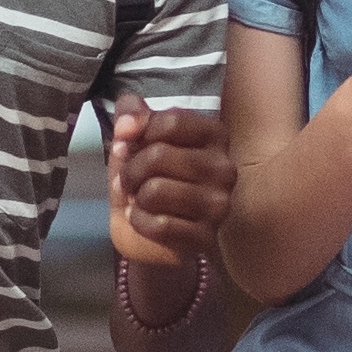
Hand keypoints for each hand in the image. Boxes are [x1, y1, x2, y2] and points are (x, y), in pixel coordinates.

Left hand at [108, 98, 236, 285]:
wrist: (149, 235)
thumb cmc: (147, 179)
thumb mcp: (134, 139)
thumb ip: (130, 114)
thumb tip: (127, 124)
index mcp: (214, 135)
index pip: (171, 120)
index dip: (138, 133)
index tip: (127, 144)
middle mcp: (224, 167)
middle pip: (159, 154)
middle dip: (132, 169)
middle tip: (130, 180)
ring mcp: (219, 204)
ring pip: (156, 190)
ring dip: (136, 197)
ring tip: (140, 200)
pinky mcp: (207, 237)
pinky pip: (160, 225)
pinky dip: (140, 222)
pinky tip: (144, 221)